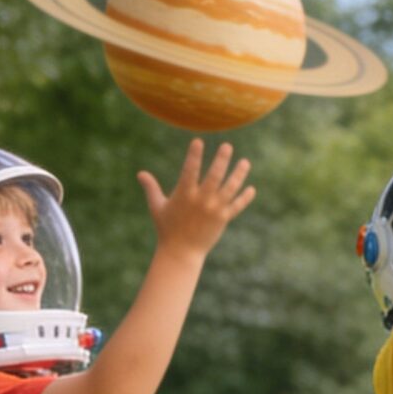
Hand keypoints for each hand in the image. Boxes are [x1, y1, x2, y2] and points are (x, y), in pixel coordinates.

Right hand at [137, 140, 253, 257]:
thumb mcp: (157, 207)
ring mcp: (214, 209)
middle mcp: (201, 200)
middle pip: (214, 176)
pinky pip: (237, 205)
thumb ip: (151, 188)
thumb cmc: (167, 228)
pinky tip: (251, 188)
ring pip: (230, 188)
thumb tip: (140, 173)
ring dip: (239, 174)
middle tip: (227, 146)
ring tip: (245, 162)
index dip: (194, 155)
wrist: (181, 252)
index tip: (198, 141)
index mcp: (184, 194)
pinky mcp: (223, 219)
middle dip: (221, 160)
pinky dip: (245, 197)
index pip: (189, 170)